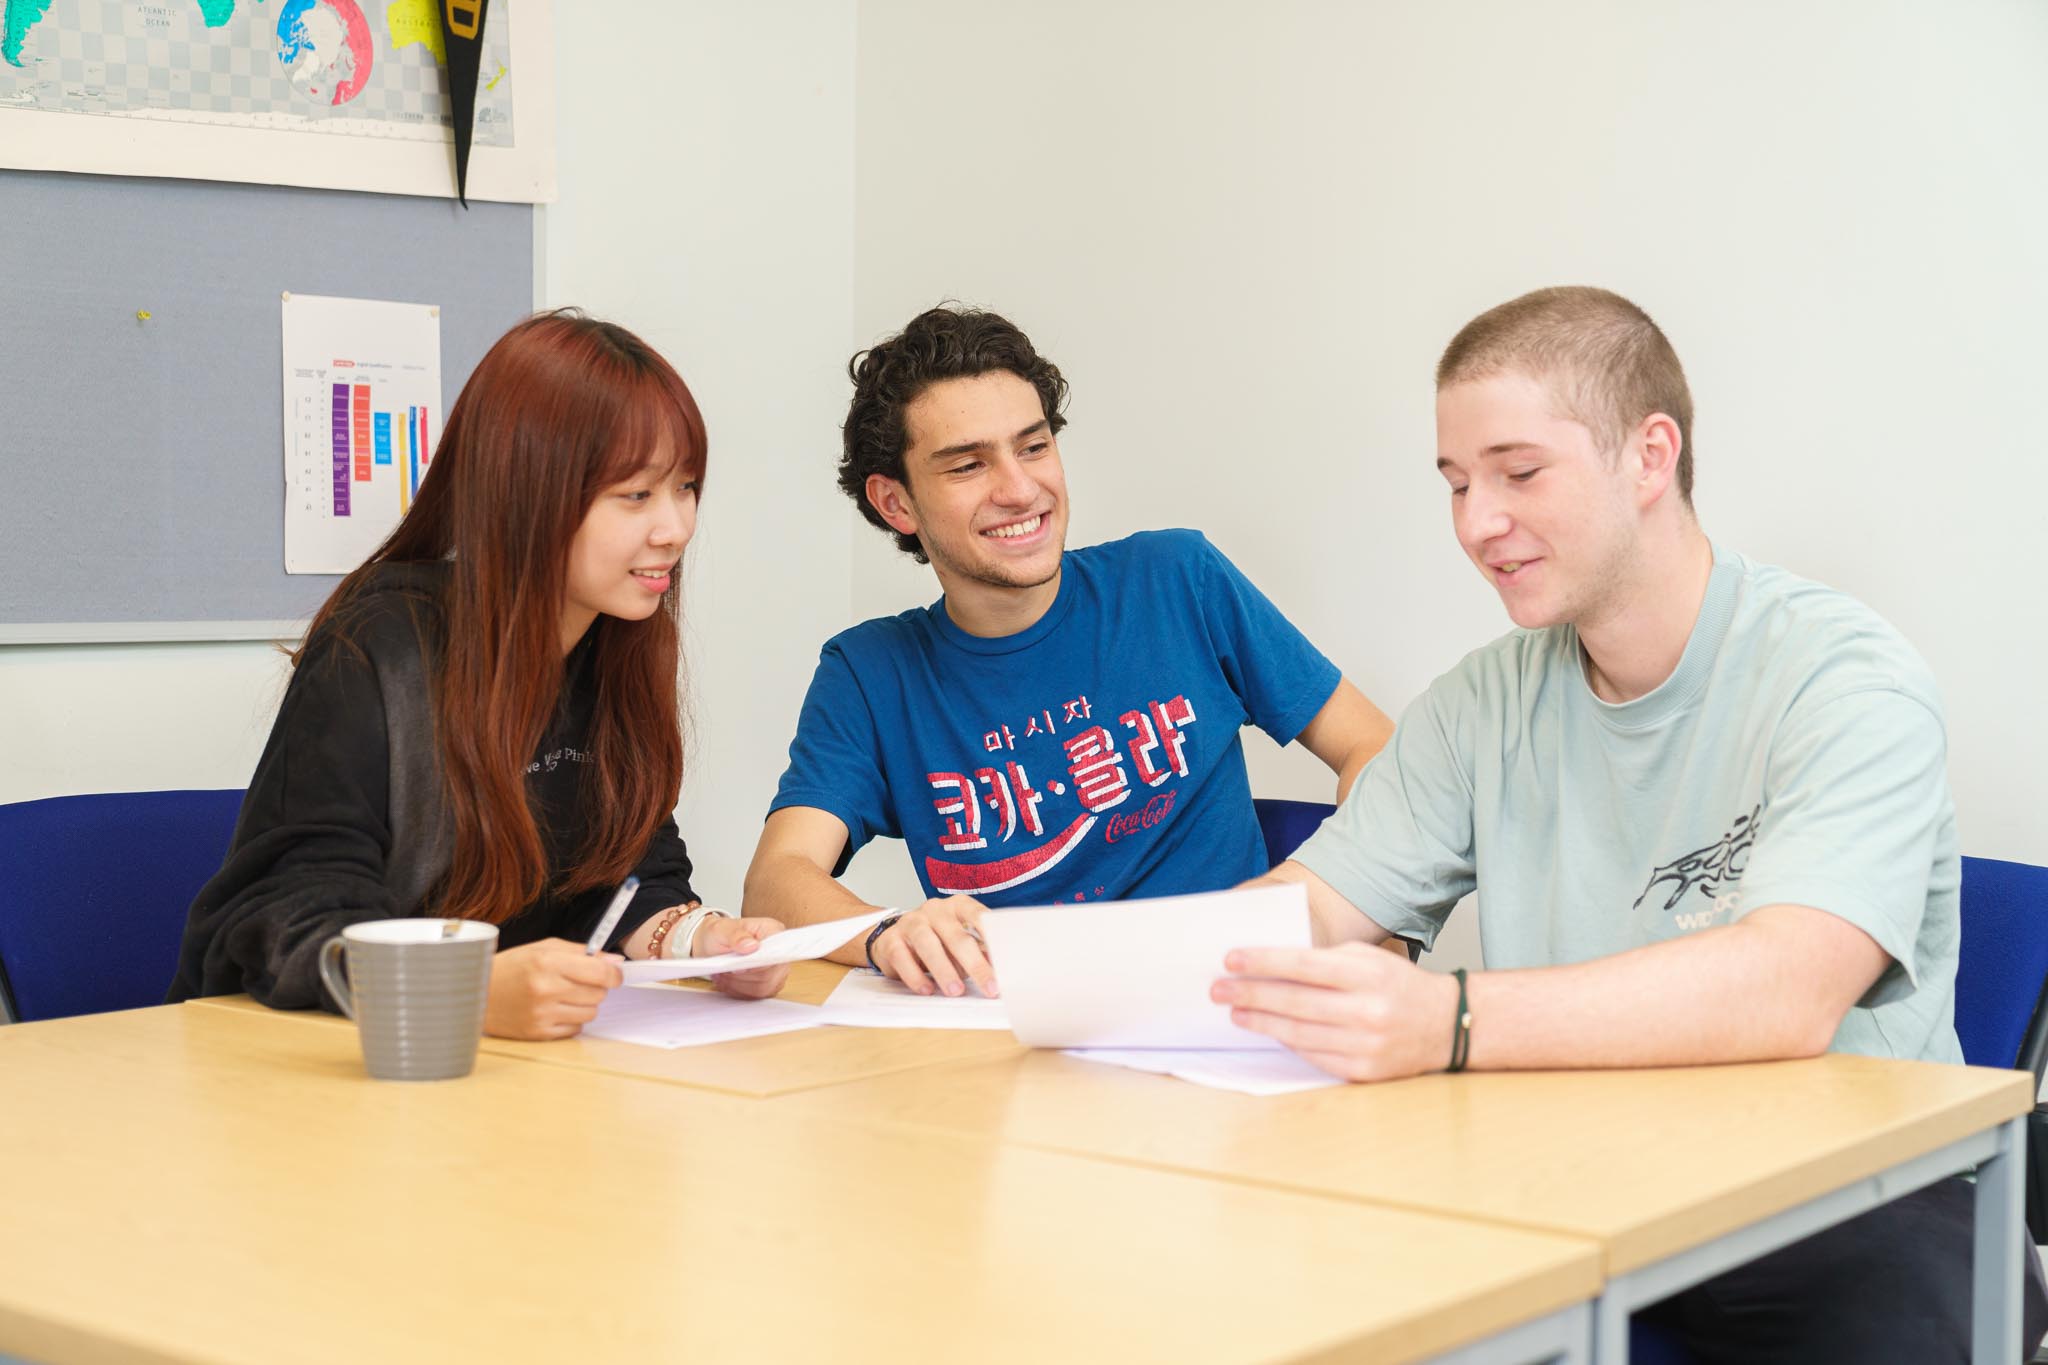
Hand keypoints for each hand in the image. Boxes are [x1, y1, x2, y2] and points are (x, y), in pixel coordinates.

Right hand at [484, 938, 622, 1040]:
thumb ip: (582, 953)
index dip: (614, 974)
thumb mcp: (543, 949)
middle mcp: (546, 989)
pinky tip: (554, 1009)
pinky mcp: (538, 1033)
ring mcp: (542, 1014)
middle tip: (578, 981)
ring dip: (584, 1004)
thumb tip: (615, 962)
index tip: (614, 974)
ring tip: (564, 995)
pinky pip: (575, 1029)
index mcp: (547, 962)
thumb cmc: (511, 968)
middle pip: (599, 994)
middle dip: (595, 987)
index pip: (600, 972)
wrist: (475, 994)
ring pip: (590, 1013)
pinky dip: (571, 1019)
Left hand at [692, 914, 790, 999]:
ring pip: (763, 988)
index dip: (757, 965)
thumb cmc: (720, 934)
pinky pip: (757, 995)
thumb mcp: (720, 930)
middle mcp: (779, 950)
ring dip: (739, 985)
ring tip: (723, 975)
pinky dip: (739, 991)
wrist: (713, 944)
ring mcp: (777, 969)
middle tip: (724, 971)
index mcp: (773, 930)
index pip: (775, 953)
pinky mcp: (770, 983)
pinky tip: (728, 981)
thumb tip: (752, 946)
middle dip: (743, 977)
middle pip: (770, 975)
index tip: (736, 968)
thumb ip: (736, 936)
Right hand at [872, 895, 995, 996]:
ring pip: (928, 944)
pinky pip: (902, 957)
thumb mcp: (959, 942)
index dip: (993, 935)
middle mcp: (935, 910)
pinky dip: (915, 976)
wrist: (892, 938)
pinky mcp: (891, 940)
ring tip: (956, 991)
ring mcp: (911, 923)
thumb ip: (977, 951)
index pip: (978, 916)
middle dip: (975, 964)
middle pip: (957, 936)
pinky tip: (926, 989)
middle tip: (990, 986)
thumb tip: (998, 969)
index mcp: (957, 906)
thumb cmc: (936, 940)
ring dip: (944, 970)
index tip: (1007, 955)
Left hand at [1211, 942, 1459, 1081]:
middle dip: (1250, 994)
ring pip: (1298, 1033)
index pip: (1303, 965)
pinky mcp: (1363, 1072)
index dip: (1263, 962)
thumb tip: (1269, 965)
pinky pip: (1313, 1056)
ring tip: (1235, 1012)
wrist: (1447, 1025)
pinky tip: (1269, 1031)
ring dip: (1260, 1022)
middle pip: (1294, 1002)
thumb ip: (1324, 959)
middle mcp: (1366, 1010)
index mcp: (1367, 974)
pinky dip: (1287, 1042)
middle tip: (1218, 989)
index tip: (1231, 959)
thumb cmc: (1398, 985)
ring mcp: (1365, 1045)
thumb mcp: (1367, 958)